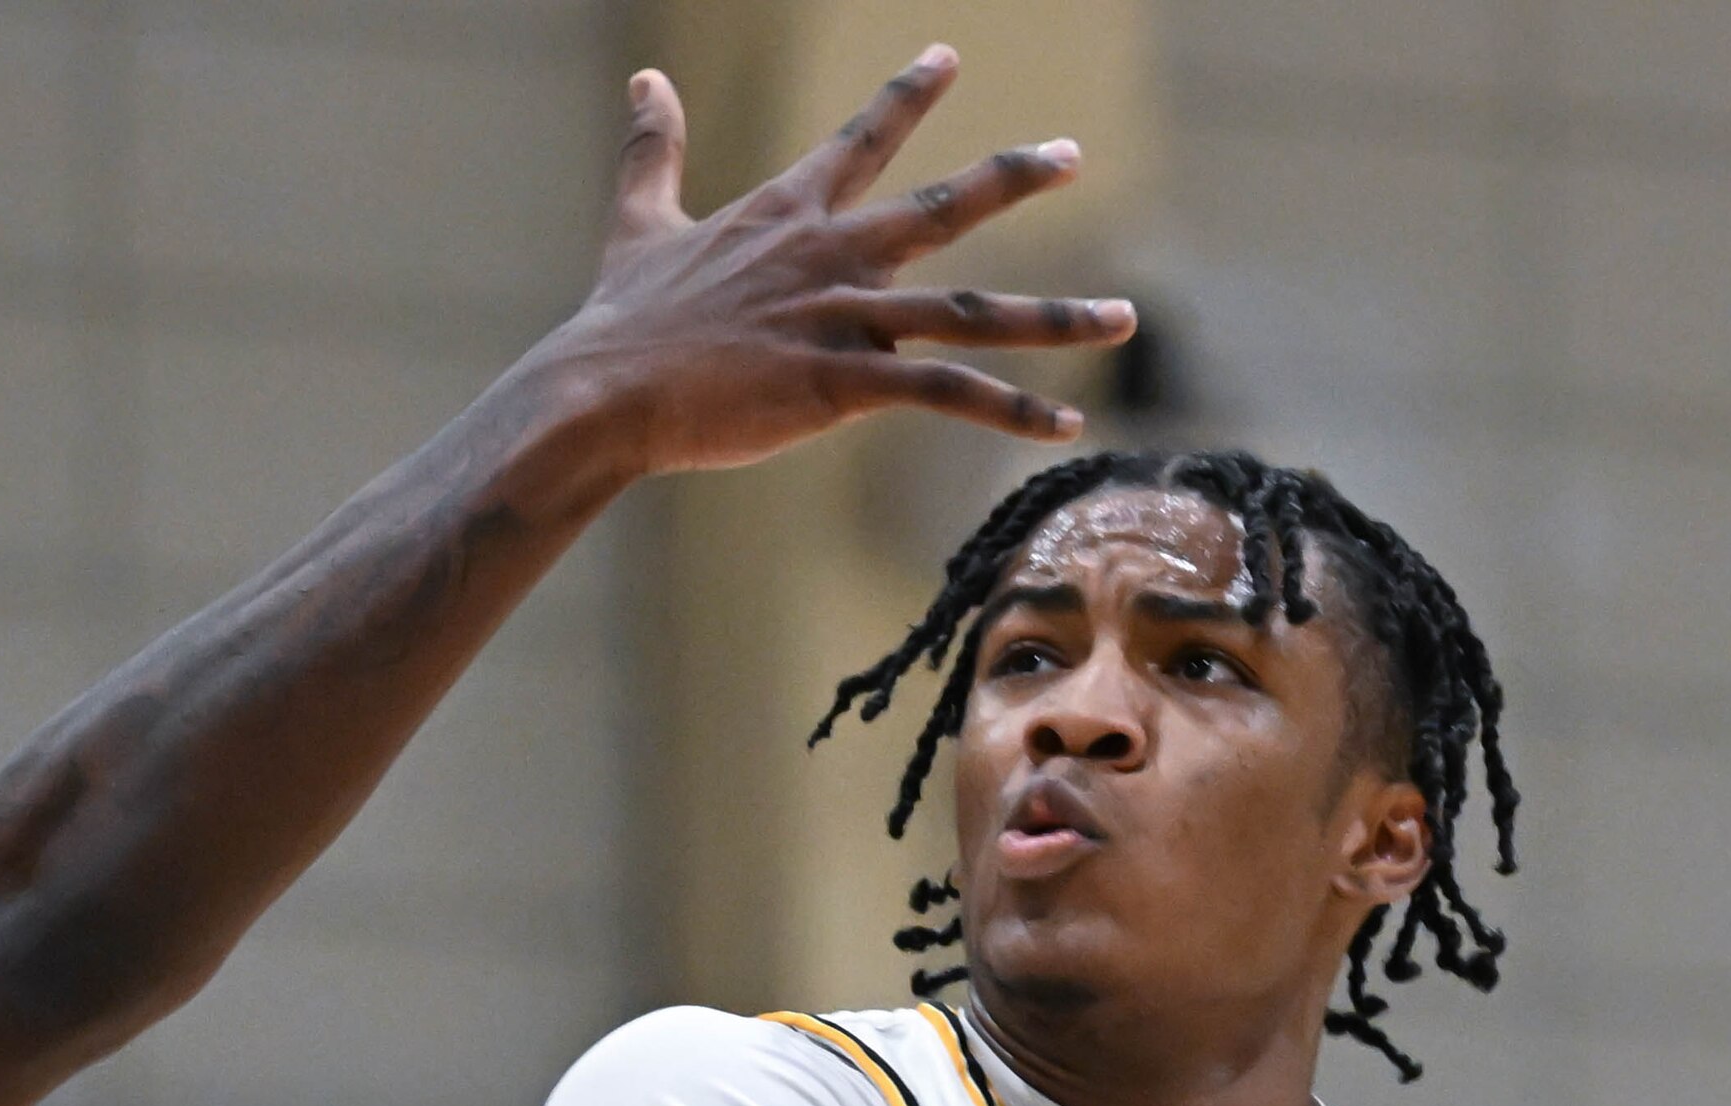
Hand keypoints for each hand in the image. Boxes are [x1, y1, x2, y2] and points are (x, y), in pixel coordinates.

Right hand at [533, 49, 1135, 483]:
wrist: (605, 391)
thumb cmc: (620, 320)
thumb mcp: (638, 219)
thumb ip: (654, 147)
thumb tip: (645, 77)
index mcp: (787, 213)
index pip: (861, 139)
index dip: (905, 95)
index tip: (947, 57)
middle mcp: (831, 254)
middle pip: (944, 206)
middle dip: (1013, 178)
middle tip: (1070, 154)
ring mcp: (845, 317)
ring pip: (974, 310)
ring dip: (1057, 316)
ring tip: (1124, 316)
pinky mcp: (847, 383)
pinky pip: (949, 392)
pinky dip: (1012, 409)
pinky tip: (1067, 422)